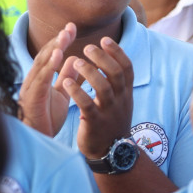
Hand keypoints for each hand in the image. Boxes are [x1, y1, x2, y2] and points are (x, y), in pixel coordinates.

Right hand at [17, 23, 76, 136]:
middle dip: (58, 40)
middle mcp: (34, 80)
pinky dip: (49, 66)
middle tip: (70, 27)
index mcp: (42, 78)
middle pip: (45, 55)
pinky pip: (40, 79)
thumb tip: (74, 59)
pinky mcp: (32, 98)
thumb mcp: (62, 93)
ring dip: (53, 49)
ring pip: (41, 64)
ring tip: (64, 36)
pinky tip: (58, 55)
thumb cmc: (47, 117)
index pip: (51, 55)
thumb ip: (67, 77)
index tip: (72, 28)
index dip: (60, 41)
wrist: (40, 140)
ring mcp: (31, 88)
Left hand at [63, 37, 135, 160]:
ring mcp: (109, 112)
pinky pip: (87, 104)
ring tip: (76, 61)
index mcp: (126, 93)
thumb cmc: (111, 122)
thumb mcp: (120, 101)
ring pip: (103, 87)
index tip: (105, 39)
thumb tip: (108, 59)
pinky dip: (76, 91)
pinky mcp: (95, 123)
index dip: (117, 52)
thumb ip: (116, 83)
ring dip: (89, 72)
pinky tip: (66, 82)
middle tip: (88, 47)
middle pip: (116, 73)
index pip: (127, 67)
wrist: (111, 152)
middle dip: (102, 58)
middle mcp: (120, 100)